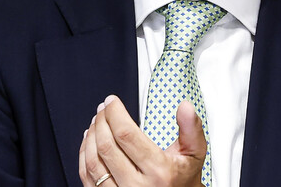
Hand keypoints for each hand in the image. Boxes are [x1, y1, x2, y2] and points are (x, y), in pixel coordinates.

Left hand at [79, 95, 205, 186]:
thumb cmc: (183, 178)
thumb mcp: (195, 153)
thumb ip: (192, 128)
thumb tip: (185, 107)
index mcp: (158, 171)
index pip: (127, 136)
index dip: (115, 114)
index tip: (112, 101)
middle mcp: (136, 186)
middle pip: (107, 147)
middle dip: (102, 121)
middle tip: (103, 108)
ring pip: (93, 163)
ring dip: (91, 137)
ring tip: (97, 121)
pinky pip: (87, 177)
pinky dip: (85, 155)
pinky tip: (90, 141)